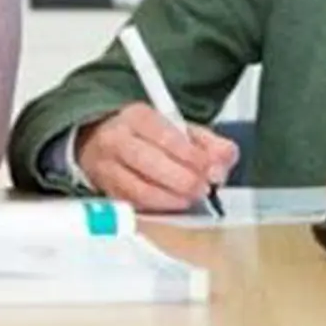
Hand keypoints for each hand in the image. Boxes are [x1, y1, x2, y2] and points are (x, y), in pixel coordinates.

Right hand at [73, 103, 237, 212]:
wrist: (101, 138)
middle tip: (203, 188)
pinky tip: (173, 204)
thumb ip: (207, 141)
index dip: (191, 156)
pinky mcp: (106, 192)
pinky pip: (134, 205)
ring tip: (190, 198)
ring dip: (172, 199)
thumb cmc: (144, 134)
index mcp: (136, 117)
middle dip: (182, 180)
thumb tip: (225, 157)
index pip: (164, 136)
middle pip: (148, 162)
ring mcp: (106, 168)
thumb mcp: (177, 127)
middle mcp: (116, 140)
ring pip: (139, 189)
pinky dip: (158, 208)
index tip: (210, 168)